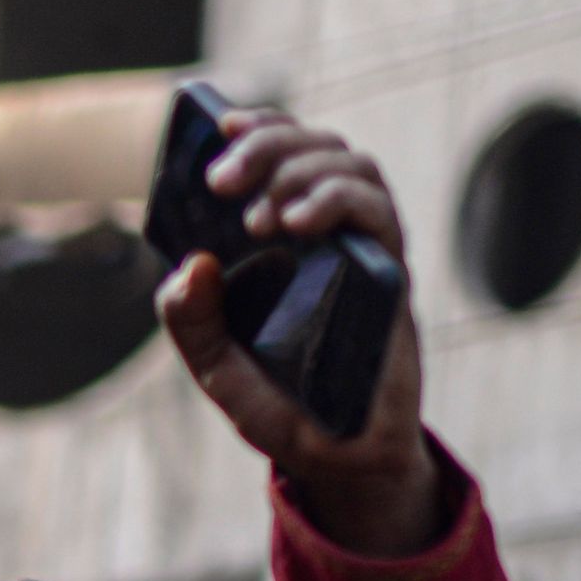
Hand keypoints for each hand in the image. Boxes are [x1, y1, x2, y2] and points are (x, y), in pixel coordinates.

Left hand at [156, 111, 440, 556]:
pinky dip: (340, 201)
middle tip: (224, 178)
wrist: (338, 456)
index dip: (259, 129)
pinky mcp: (391, 273)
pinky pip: (379, 212)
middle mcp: (325, 233)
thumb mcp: (215, 367)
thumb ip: (190, 320)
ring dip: (304, 170)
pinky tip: (299, 221)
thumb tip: (190, 264)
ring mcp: (362, 249)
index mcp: (282, 240)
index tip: (222, 123)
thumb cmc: (281, 405)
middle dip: (269, 145)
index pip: (279, 158)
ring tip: (264, 213)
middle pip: (314, 148)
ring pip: (353, 167)